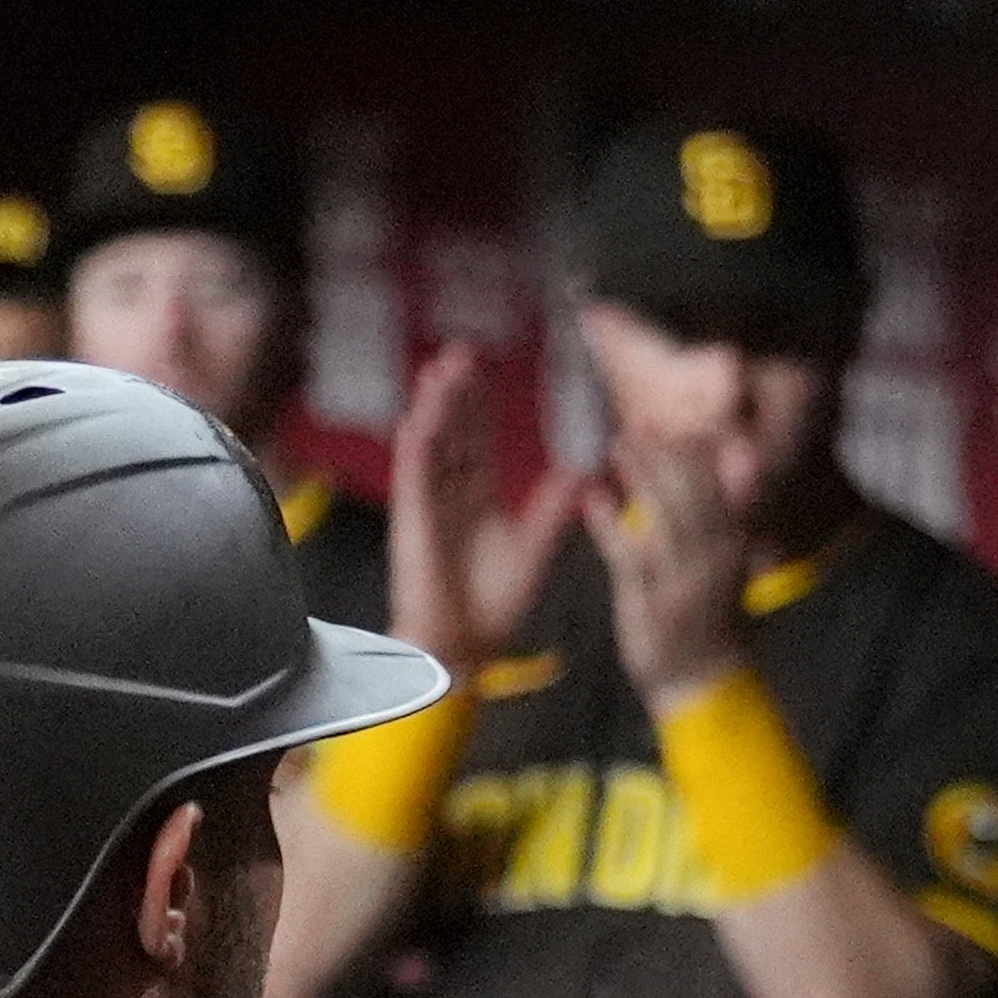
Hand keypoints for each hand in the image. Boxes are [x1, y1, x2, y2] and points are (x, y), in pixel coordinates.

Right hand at [386, 342, 584, 672]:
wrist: (466, 644)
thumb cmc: (494, 602)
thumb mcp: (535, 545)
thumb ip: (554, 507)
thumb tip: (584, 470)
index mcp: (480, 499)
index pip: (479, 441)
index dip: (483, 408)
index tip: (490, 372)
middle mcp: (452, 494)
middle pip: (454, 432)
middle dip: (459, 394)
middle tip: (465, 353)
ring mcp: (430, 503)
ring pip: (431, 442)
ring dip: (436, 406)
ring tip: (444, 369)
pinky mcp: (414, 519)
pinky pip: (413, 474)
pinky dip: (418, 443)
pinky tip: (423, 415)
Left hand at [583, 431, 754, 712]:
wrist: (703, 681)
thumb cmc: (712, 618)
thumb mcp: (732, 562)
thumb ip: (736, 509)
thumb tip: (743, 457)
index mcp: (734, 550)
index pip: (720, 492)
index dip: (698, 457)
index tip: (675, 427)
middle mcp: (713, 564)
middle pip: (693, 499)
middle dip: (668, 459)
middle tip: (640, 424)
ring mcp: (683, 585)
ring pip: (664, 522)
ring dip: (642, 479)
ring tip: (617, 445)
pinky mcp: (651, 606)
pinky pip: (629, 559)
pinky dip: (609, 527)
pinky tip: (593, 498)